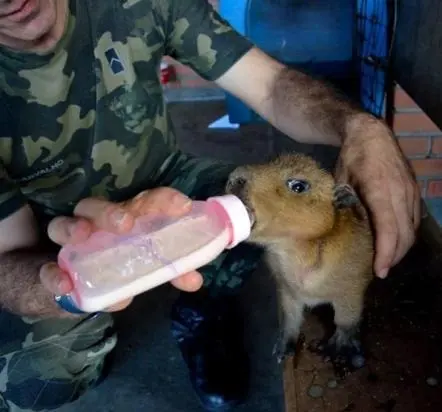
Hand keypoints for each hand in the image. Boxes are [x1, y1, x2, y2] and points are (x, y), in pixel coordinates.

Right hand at [39, 188, 202, 312]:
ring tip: (82, 235)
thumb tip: (194, 280)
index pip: (141, 202)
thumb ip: (169, 272)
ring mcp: (68, 244)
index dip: (162, 200)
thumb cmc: (113, 266)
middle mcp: (94, 225)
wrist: (67, 286)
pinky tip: (62, 283)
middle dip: (111, 212)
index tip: (182, 205)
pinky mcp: (51, 268)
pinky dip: (52, 275)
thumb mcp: (145, 268)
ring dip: (73, 228)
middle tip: (126, 224)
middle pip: (99, 207)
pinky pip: (46, 270)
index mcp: (123, 219)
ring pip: (64, 224)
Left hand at [336, 114, 420, 277]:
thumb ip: (345, 206)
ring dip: (401, 247)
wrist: (371, 133)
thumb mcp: (341, 182)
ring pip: (412, 229)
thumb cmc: (351, 158)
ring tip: (386, 259)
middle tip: (379, 270)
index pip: (389, 230)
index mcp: (380, 192)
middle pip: (404, 235)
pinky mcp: (415, 191)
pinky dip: (406, 234)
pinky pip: (414, 219)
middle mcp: (401, 194)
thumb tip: (342, 231)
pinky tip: (395, 240)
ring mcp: (411, 192)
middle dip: (393, 257)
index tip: (379, 271)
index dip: (385, 254)